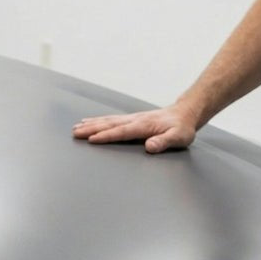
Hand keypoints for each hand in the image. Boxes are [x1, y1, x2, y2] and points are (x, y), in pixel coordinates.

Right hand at [73, 104, 198, 152]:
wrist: (185, 113)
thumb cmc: (182, 128)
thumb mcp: (178, 137)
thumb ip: (164, 141)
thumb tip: (150, 146)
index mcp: (143, 126)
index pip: (121, 132)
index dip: (106, 136)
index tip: (91, 139)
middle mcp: (134, 120)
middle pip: (109, 124)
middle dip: (91, 129)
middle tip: (75, 133)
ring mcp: (132, 118)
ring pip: (107, 121)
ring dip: (91, 124)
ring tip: (76, 128)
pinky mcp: (131, 119)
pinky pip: (111, 120)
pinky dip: (99, 121)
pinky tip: (90, 122)